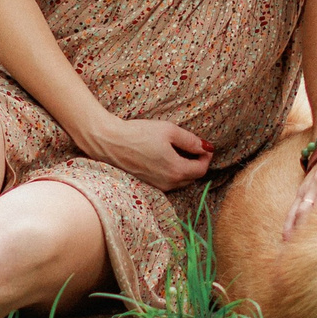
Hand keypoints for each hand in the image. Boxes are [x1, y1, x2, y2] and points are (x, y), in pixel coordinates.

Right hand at [83, 115, 213, 189]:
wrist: (110, 142)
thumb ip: (190, 140)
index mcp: (176, 170)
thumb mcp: (169, 131)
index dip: (206, 157)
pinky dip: (173, 172)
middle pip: (192, 177)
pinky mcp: (148, 185)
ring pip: (180, 181)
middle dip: (197, 163)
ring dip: (185, 168)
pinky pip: (168, 181)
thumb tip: (207, 147)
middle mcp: (168, 183)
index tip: (204, 146)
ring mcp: (157, 186)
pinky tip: (165, 158)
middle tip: (193, 147)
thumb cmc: (138, 134)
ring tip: (178, 151)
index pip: (202, 169)